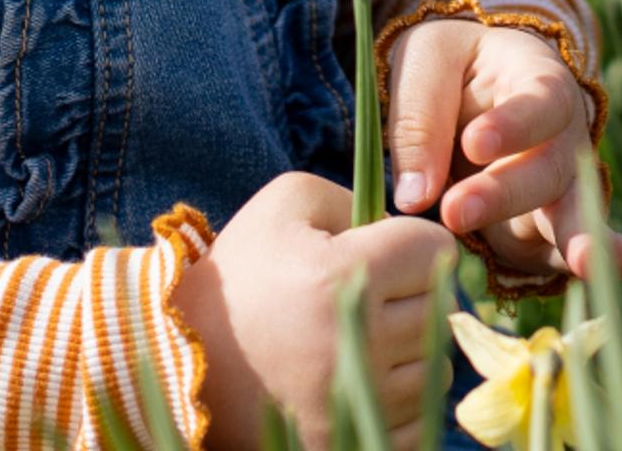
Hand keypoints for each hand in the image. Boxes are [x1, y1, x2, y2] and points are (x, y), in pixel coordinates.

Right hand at [173, 171, 459, 450]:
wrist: (181, 362)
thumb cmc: (239, 274)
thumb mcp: (285, 204)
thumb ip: (356, 197)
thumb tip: (406, 230)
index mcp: (342, 276)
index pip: (435, 250)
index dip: (411, 244)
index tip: (384, 254)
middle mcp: (355, 342)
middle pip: (440, 310)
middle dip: (412, 297)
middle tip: (368, 299)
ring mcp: (353, 404)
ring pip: (435, 370)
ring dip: (409, 354)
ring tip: (361, 342)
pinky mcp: (346, 447)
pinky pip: (415, 422)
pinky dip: (396, 403)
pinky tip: (357, 384)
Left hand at [384, 17, 621, 283]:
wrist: (465, 89)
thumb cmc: (448, 66)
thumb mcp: (425, 62)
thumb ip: (419, 119)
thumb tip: (415, 195)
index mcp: (538, 80)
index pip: (537, 102)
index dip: (511, 124)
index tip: (473, 143)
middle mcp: (563, 137)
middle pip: (549, 167)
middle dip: (505, 193)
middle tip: (455, 210)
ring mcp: (563, 188)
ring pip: (572, 214)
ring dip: (576, 239)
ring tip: (588, 262)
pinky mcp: (546, 232)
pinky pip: (567, 253)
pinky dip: (597, 268)